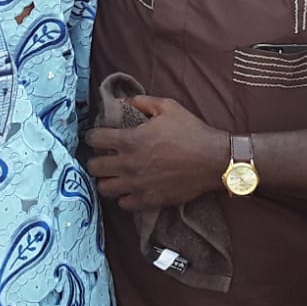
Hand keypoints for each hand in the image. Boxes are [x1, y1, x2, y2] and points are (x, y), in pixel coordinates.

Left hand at [85, 95, 227, 211]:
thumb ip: (142, 102)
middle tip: (104, 157)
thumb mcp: (168, 107)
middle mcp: (128, 164)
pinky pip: (124, 204)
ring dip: (107, 180)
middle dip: (95, 160)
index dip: (92, 136)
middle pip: (93, 167)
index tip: (97, 136)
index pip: (94, 139)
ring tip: (115, 175)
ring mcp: (137, 185)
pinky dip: (124, 197)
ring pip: (104, 188)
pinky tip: (130, 189)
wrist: (214, 160)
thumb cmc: (191, 131)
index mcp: (130, 140)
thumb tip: (123, 101)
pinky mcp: (148, 200)